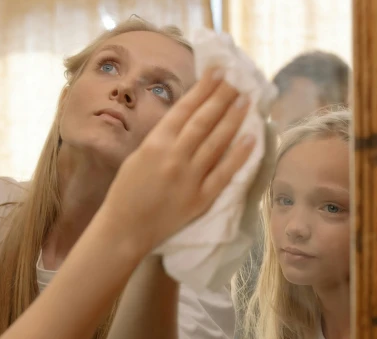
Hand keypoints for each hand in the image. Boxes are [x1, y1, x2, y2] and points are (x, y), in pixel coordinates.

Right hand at [101, 66, 256, 255]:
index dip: (204, 88)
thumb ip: (162, 139)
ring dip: (233, 119)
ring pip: (217, 142)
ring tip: (246, 100)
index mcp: (155, 143)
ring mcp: (190, 178)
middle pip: (204, 120)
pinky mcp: (200, 199)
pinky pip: (224, 173)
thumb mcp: (138, 156)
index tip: (218, 72)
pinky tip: (250, 139)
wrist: (125, 228)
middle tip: (238, 81)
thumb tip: (187, 119)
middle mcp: (175, 156)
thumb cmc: (125, 192)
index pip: (185, 109)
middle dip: (222, 97)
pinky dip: (238, 155)